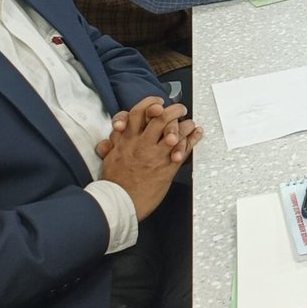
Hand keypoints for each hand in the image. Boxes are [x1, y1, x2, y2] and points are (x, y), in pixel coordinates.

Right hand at [99, 98, 190, 219]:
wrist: (119, 204)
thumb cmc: (114, 185)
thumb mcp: (108, 160)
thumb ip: (112, 146)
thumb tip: (110, 138)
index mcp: (127, 140)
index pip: (137, 113)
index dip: (149, 104)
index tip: (158, 103)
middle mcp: (142, 144)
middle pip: (161, 118)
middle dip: (174, 110)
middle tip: (180, 109)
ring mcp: (156, 155)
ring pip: (176, 132)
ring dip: (186, 125)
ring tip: (190, 123)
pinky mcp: (167, 168)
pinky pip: (184, 149)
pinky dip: (193, 138)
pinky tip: (198, 133)